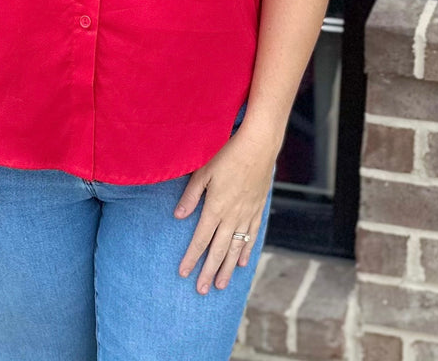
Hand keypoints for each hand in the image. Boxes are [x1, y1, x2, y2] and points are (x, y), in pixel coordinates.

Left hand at [174, 127, 274, 293]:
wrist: (258, 146)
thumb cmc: (227, 154)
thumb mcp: (203, 171)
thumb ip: (191, 195)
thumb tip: (178, 216)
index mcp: (215, 208)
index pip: (200, 239)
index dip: (191, 258)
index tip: (183, 273)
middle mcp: (231, 216)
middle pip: (218, 251)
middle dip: (208, 272)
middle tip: (201, 290)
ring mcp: (246, 215)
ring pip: (235, 249)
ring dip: (227, 268)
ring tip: (220, 285)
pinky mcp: (257, 210)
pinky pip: (251, 236)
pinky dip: (246, 252)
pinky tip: (241, 263)